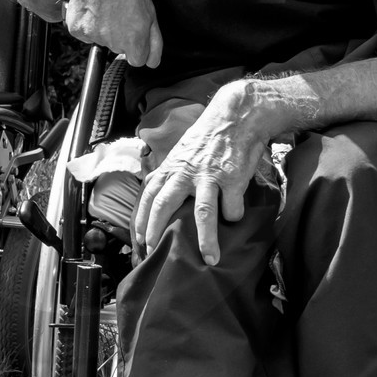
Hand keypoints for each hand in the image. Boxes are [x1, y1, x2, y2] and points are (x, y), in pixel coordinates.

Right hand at [58, 0, 162, 67]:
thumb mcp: (150, 11)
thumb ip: (154, 41)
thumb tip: (153, 62)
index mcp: (135, 40)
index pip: (137, 61)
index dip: (136, 46)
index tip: (133, 32)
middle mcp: (113, 42)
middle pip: (117, 48)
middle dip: (119, 35)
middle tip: (119, 12)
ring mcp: (93, 36)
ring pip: (100, 39)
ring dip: (102, 28)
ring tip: (106, 6)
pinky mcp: (76, 29)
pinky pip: (84, 32)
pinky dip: (86, 22)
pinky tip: (92, 6)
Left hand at [132, 82, 268, 265]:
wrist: (237, 116)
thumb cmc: (209, 137)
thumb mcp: (182, 151)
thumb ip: (171, 171)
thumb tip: (155, 189)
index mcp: (172, 167)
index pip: (149, 195)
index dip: (142, 218)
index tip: (139, 240)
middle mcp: (186, 173)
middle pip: (164, 205)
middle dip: (156, 231)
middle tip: (155, 252)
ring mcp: (210, 177)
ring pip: (203, 213)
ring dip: (206, 239)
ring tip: (210, 259)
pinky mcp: (233, 179)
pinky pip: (232, 208)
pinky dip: (233, 216)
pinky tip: (234, 216)